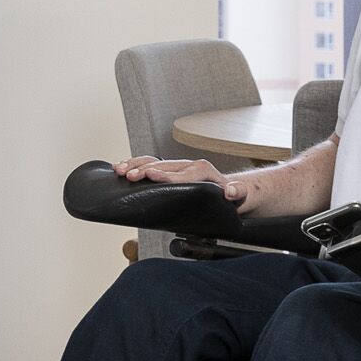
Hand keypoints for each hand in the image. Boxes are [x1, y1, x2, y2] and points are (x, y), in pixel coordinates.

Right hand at [115, 156, 248, 206]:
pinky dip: (136, 165)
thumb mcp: (240, 195)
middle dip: (145, 170)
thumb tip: (230, 190)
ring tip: (120, 170)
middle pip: (163, 166)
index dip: (166, 176)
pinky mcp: (170, 171)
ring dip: (136, 165)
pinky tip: (121, 168)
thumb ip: (237, 193)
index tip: (151, 176)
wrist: (231, 192)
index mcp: (203, 171)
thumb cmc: (233, 197)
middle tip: (129, 174)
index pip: (182, 174)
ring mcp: (178, 167)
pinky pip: (151, 164)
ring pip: (154, 162)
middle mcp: (188, 166)